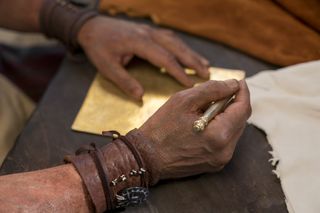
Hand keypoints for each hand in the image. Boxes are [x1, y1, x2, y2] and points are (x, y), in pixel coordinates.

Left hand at [77, 16, 209, 100]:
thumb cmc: (98, 46)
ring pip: (176, 41)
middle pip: (176, 47)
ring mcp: (150, 31)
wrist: (92, 26)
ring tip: (204, 65)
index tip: (190, 84)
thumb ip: (124, 81)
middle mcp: (148, 34)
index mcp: (139, 43)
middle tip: (207, 74)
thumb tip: (140, 96)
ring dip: (191, 53)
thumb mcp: (107, 66)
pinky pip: (170, 38)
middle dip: (193, 61)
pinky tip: (187, 52)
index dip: (178, 71)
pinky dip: (182, 46)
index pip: (164, 58)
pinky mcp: (149, 31)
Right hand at [139, 79, 250, 179]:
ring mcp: (220, 160)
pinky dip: (221, 128)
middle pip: (241, 120)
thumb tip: (233, 85)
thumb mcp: (184, 100)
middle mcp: (225, 151)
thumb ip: (213, 89)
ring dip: (227, 115)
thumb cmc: (161, 128)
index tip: (238, 82)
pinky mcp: (215, 164)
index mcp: (219, 135)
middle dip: (234, 103)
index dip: (243, 92)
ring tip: (207, 109)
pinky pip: (226, 141)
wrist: (147, 156)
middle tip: (219, 93)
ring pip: (235, 130)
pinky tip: (205, 123)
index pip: (243, 108)